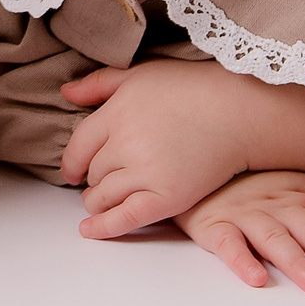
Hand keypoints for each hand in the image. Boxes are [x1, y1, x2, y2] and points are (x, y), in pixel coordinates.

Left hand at [58, 60, 304, 237]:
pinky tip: (90, 230)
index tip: (73, 170)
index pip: (78, 146)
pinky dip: (104, 227)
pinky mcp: (167, 198)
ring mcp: (146, 173)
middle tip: (100, 183)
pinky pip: (125, 218)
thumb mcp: (141, 75)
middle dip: (93, 179)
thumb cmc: (193, 89)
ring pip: (103, 196)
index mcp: (116, 113)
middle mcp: (126, 143)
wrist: (239, 112)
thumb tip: (65, 94)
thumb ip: (100, 83)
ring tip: (103, 200)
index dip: (73, 162)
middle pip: (93, 173)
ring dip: (98, 201)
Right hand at [175, 171, 304, 293]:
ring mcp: (246, 214)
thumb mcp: (304, 186)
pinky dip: (241, 260)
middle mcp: (278, 204)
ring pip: (275, 238)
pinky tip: (256, 279)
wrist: (198, 163)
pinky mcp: (214, 225)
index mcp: (302, 195)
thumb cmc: (257, 181)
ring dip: (298, 262)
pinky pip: (228, 243)